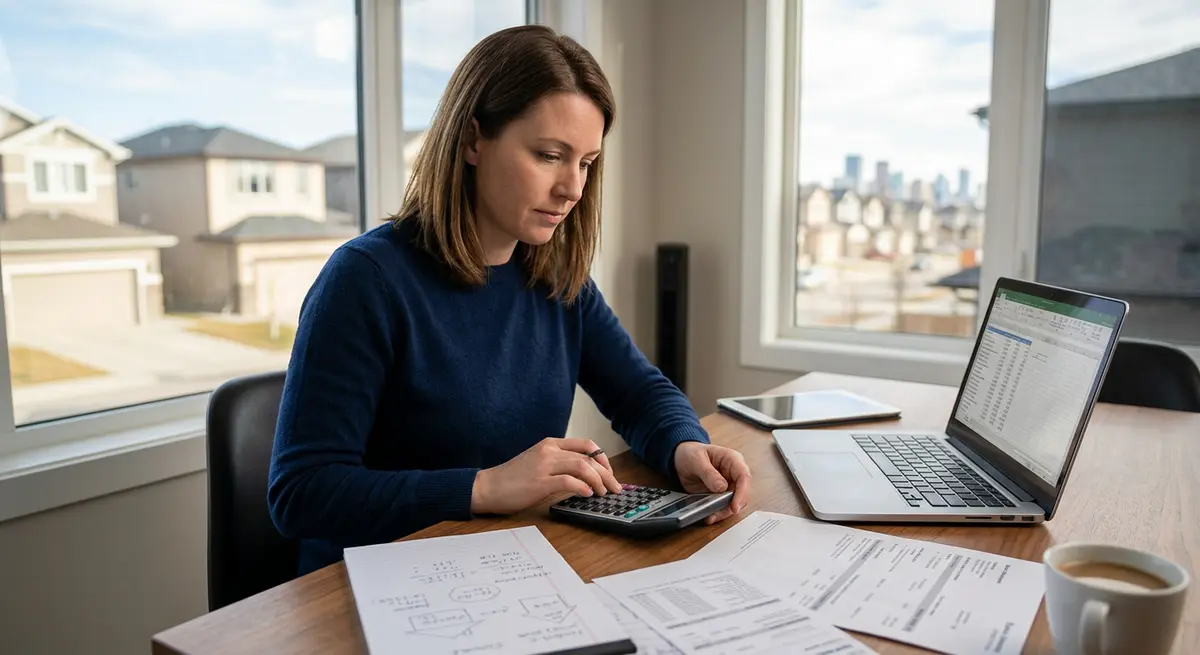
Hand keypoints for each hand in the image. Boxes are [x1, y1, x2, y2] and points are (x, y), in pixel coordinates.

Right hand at [471, 438, 622, 514]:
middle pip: (589, 457)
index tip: (609, 473)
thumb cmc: (512, 479)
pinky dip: (583, 488)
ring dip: (599, 481)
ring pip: (583, 466)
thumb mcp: (537, 462)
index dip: (603, 458)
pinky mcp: (540, 482)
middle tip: (615, 487)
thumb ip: (558, 463)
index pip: (586, 444)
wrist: (488, 487)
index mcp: (550, 444)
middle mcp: (549, 451)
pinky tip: (588, 495)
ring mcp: (544, 465)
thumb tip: (584, 476)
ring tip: (604, 492)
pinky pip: (569, 481)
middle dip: (607, 473)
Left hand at [673, 441, 750, 524]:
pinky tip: (709, 516)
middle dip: (733, 506)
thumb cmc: (691, 453)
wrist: (680, 459)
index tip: (735, 506)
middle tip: (719, 514)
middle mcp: (733, 474)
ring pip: (734, 502)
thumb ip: (709, 473)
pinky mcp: (720, 495)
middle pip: (741, 493)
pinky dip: (718, 513)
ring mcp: (728, 485)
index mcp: (732, 460)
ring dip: (724, 512)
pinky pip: (723, 506)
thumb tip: (722, 487)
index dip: (742, 492)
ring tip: (711, 517)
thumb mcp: (697, 460)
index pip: (743, 476)